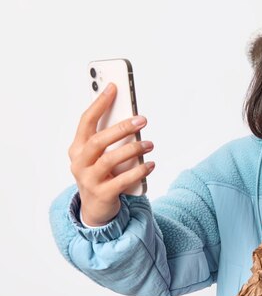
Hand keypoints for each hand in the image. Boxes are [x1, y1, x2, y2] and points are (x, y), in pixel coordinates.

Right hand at [68, 83, 154, 225]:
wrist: (96, 208)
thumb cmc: (101, 173)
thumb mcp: (100, 155)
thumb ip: (110, 138)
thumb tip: (132, 117)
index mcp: (77, 148)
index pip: (86, 121)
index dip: (99, 103)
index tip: (114, 87)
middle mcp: (79, 163)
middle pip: (98, 140)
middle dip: (121, 127)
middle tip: (142, 119)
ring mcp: (89, 180)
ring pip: (110, 160)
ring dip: (133, 149)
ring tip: (150, 143)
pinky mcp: (102, 194)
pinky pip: (123, 180)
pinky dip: (139, 171)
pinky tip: (151, 164)